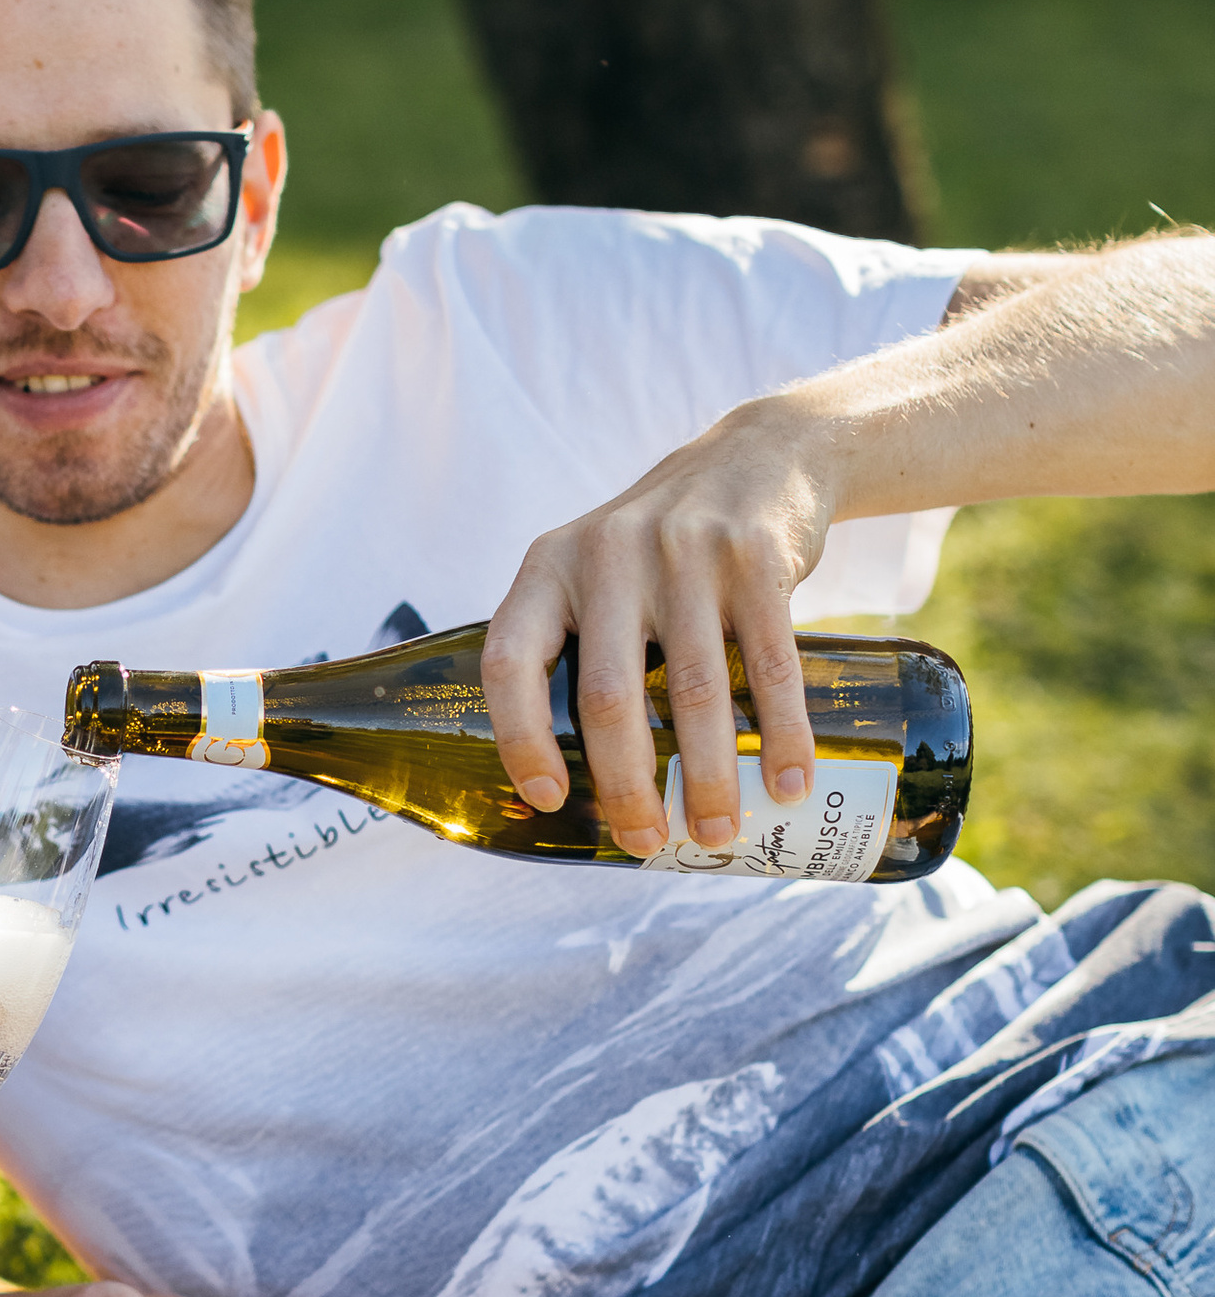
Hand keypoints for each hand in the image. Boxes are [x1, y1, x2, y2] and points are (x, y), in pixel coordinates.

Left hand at [482, 397, 839, 861]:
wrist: (762, 455)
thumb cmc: (661, 547)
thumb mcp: (594, 566)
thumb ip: (574, 643)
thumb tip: (567, 779)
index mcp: (549, 567)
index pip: (509, 664)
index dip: (520, 738)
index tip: (549, 798)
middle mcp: (609, 556)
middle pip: (607, 697)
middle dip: (627, 786)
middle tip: (646, 841)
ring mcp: (685, 554)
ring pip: (693, 691)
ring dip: (708, 776)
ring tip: (716, 832)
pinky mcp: (758, 559)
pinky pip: (770, 665)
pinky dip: (781, 735)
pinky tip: (787, 783)